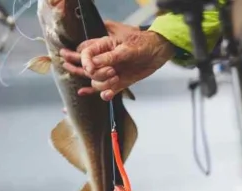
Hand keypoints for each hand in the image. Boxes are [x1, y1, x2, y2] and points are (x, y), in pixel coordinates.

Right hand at [61, 20, 175, 100]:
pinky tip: (107, 95)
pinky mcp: (117, 82)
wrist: (157, 52)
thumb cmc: (142, 44)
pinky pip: (106, 91)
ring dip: (103, 83)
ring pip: (95, 82)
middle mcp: (103, 60)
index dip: (84, 62)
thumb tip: (93, 64)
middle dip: (92, 73)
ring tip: (116, 76)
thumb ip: (110, 56)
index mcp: (102, 46)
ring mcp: (109, 72)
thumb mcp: (127, 48)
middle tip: (110, 71)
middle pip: (84, 70)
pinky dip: (105, 95)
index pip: (84, 54)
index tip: (91, 69)